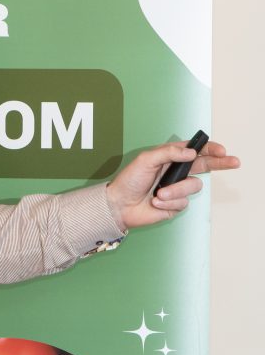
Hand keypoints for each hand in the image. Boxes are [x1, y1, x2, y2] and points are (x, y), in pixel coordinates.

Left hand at [106, 140, 239, 228]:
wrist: (119, 205)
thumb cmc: (129, 180)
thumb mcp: (146, 160)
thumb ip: (168, 153)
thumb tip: (191, 153)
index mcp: (170, 158)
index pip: (194, 151)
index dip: (209, 150)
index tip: (221, 150)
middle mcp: (176, 172)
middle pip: (205, 166)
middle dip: (220, 163)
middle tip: (234, 162)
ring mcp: (178, 188)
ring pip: (193, 186)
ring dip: (176, 190)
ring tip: (159, 193)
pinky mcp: (176, 204)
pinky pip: (183, 202)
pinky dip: (169, 202)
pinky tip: (156, 202)